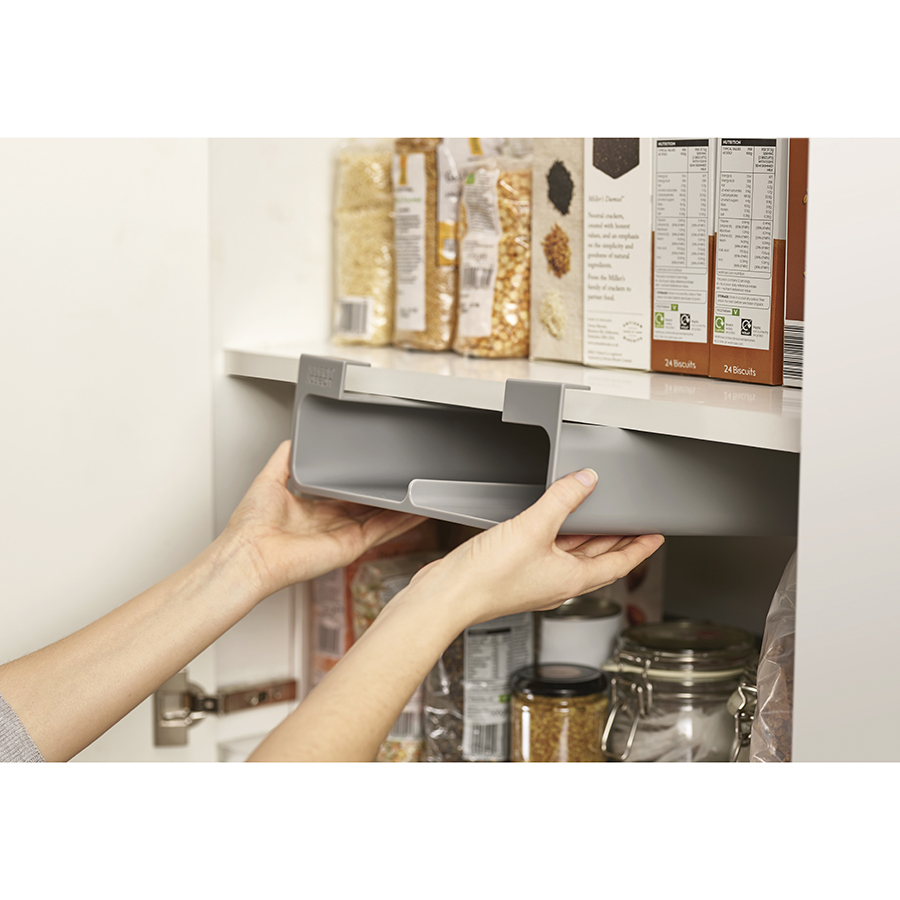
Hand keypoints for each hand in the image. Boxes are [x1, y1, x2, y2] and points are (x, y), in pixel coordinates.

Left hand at [222, 440, 426, 596]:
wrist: (250, 554)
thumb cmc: (251, 527)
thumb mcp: (269, 479)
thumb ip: (285, 458)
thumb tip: (292, 440)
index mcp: (313, 510)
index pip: (345, 495)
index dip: (362, 484)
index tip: (377, 471)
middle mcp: (331, 524)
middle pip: (368, 507)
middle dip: (387, 495)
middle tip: (406, 479)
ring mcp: (343, 536)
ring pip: (381, 519)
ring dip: (402, 508)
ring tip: (423, 494)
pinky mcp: (351, 546)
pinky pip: (383, 531)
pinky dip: (402, 521)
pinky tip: (418, 511)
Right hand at [405, 468, 664, 627]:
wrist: (448, 594)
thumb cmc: (487, 578)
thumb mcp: (532, 529)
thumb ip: (561, 501)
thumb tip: (586, 481)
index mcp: (571, 579)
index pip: (618, 564)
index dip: (640, 549)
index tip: (655, 538)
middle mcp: (557, 582)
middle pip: (598, 560)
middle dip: (618, 541)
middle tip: (635, 525)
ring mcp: (536, 578)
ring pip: (573, 554)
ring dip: (590, 537)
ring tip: (602, 518)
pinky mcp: (517, 572)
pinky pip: (549, 550)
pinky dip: (560, 535)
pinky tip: (553, 522)